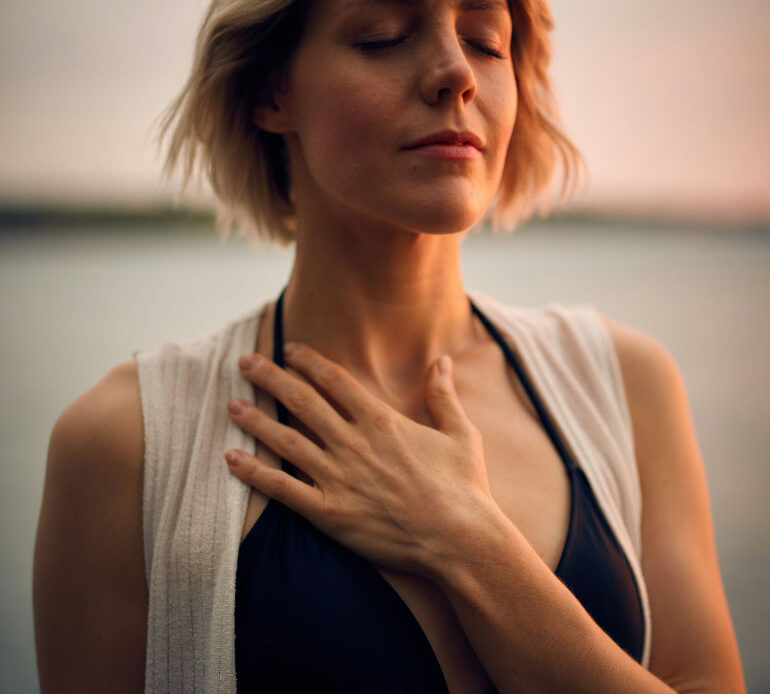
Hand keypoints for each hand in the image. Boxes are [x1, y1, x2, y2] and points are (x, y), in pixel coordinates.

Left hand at [225, 343, 493, 575]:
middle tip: (245, 362)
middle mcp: (353, 443)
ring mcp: (338, 477)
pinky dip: (255, 473)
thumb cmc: (464, 487)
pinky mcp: (329, 512)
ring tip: (231, 404)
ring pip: (286, 440)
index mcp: (381, 421)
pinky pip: (283, 489)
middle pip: (302, 401)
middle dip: (271, 378)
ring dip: (255, 420)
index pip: (335, 381)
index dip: (308, 362)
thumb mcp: (460, 433)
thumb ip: (443, 394)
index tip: (289, 349)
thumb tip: (443, 359)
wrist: (460, 539)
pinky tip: (231, 459)